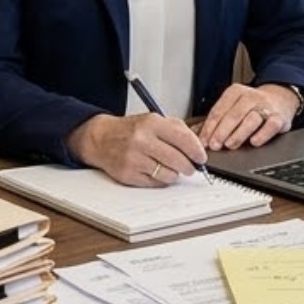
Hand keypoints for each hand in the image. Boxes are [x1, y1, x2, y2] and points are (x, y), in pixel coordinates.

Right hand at [67, 114, 206, 186]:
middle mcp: (142, 140)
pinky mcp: (128, 174)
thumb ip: (177, 129)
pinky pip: (155, 183)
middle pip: (178, 160)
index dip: (197, 151)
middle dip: (189, 167)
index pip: (183, 139)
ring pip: (168, 175)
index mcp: (151, 123)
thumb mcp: (152, 120)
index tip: (201, 158)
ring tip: (168, 167)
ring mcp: (134, 158)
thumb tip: (197, 147)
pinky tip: (154, 171)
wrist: (101, 138)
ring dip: (174, 174)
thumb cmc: (131, 130)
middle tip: (190, 167)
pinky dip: (160, 180)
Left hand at [198, 84, 299, 150]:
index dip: (209, 127)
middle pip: (233, 114)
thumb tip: (194, 134)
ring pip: (251, 119)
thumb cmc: (251, 107)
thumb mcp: (232, 107)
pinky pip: (271, 125)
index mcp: (235, 92)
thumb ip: (215, 120)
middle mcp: (250, 97)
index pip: (219, 110)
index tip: (203, 141)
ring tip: (230, 145)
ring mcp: (266, 106)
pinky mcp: (279, 117)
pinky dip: (262, 134)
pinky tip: (254, 142)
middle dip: (221, 131)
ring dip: (239, 133)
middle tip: (214, 145)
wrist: (280, 98)